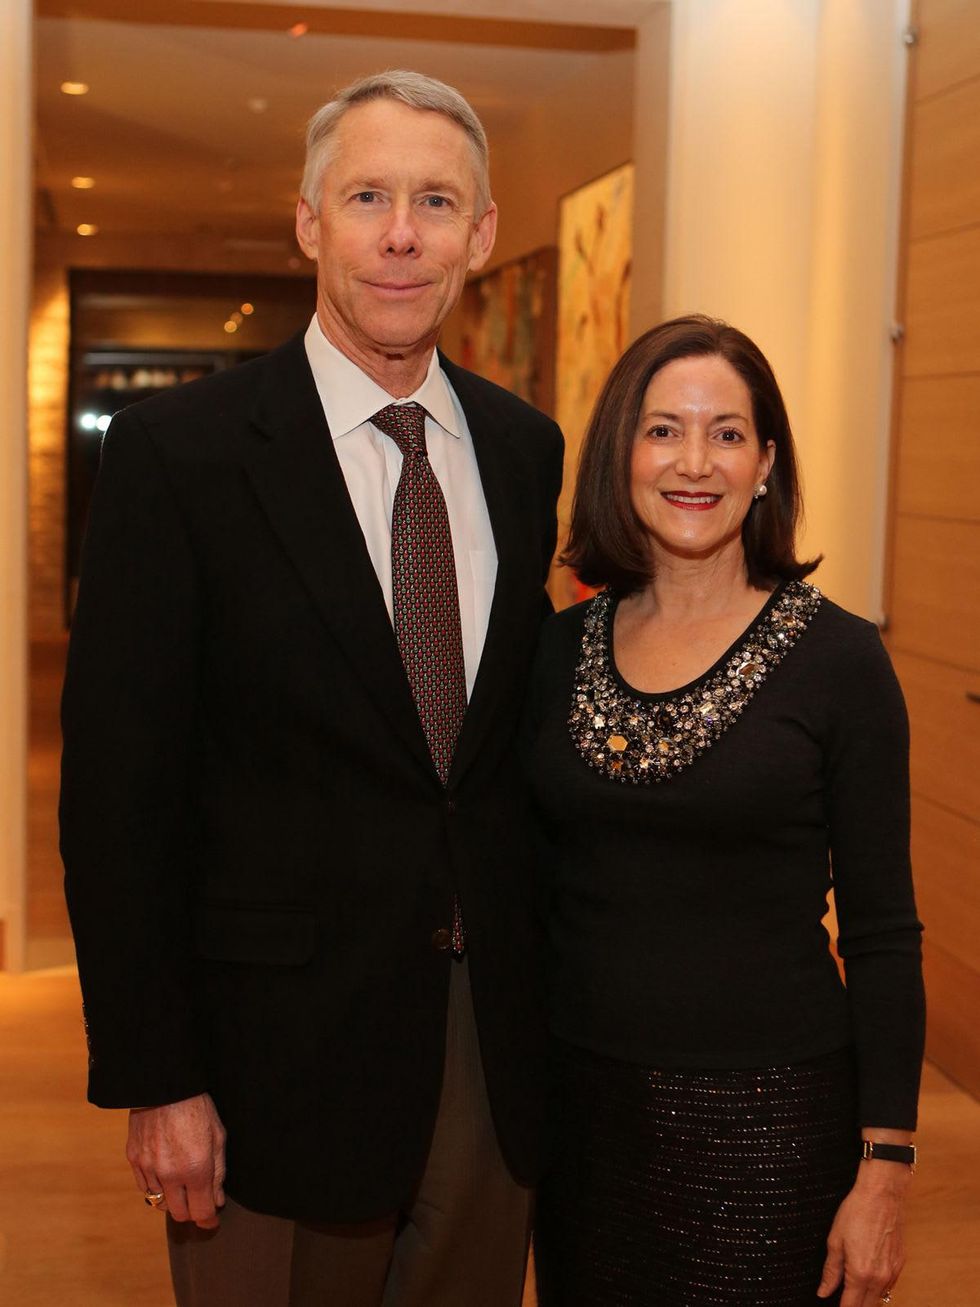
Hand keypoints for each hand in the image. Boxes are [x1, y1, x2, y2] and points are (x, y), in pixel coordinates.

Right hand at [126, 1092, 226, 1228]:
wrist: (164, 1084)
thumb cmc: (197, 1107)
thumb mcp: (218, 1136)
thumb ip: (218, 1172)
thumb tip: (216, 1200)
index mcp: (196, 1169)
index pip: (200, 1213)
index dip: (208, 1220)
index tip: (212, 1220)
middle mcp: (170, 1174)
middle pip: (179, 1214)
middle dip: (191, 1212)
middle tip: (198, 1203)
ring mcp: (149, 1168)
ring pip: (159, 1202)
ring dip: (173, 1199)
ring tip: (182, 1184)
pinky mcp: (134, 1160)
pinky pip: (145, 1186)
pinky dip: (156, 1187)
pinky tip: (166, 1173)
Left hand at [816, 1163, 910, 1305]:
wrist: (881, 1195)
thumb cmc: (857, 1212)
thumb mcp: (835, 1241)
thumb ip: (830, 1271)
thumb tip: (823, 1292)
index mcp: (860, 1273)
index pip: (851, 1306)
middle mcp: (879, 1277)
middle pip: (867, 1306)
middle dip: (855, 1306)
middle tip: (843, 1299)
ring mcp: (893, 1272)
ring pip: (880, 1298)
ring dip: (867, 1299)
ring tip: (853, 1292)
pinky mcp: (900, 1265)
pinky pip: (889, 1286)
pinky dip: (878, 1288)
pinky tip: (868, 1279)